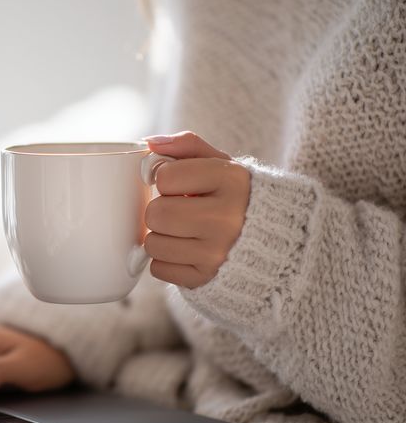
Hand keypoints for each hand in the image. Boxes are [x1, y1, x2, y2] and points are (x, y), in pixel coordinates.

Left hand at [142, 131, 249, 288]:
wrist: (271, 242)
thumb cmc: (234, 197)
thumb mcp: (221, 164)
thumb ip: (187, 146)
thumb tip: (150, 143)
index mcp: (232, 181)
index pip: (165, 177)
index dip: (166, 179)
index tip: (179, 184)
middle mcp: (228, 218)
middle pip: (156, 213)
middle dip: (160, 210)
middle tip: (178, 210)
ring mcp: (218, 253)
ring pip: (153, 244)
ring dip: (160, 237)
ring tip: (183, 232)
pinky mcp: (206, 278)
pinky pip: (158, 269)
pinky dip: (166, 261)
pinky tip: (186, 251)